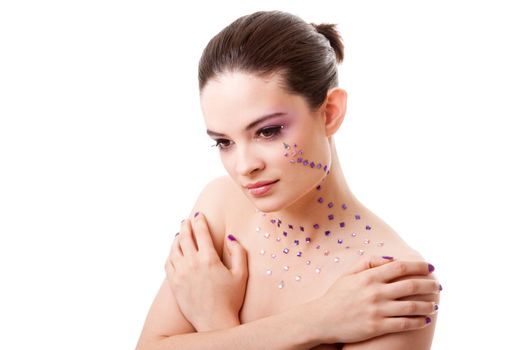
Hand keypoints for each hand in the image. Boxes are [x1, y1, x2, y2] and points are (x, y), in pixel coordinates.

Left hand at [164, 212, 247, 331]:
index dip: (199, 221)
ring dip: (177, 238)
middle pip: (185, 237)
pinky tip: (174, 251)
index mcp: (209, 259)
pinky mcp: (174, 283)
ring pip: (174, 249)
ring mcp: (180, 273)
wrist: (214, 321)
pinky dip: (170, 253)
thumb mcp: (242, 274)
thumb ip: (239, 252)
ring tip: (180, 234)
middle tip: (187, 220)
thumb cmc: (231, 299)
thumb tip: (230, 237)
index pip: (201, 232)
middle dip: (186, 226)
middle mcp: (192, 263)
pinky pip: (168, 262)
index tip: (198, 215)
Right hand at [310, 256, 439, 343]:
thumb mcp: (348, 274)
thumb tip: (390, 259)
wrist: (320, 320)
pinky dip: (418, 321)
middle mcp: (375, 292)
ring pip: (411, 306)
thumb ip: (368, 263)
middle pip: (410, 285)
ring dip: (427, 304)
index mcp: (369, 276)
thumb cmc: (335, 296)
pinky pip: (404, 323)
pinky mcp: (377, 327)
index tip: (430, 267)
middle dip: (428, 285)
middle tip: (438, 286)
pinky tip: (425, 320)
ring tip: (435, 305)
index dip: (419, 266)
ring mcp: (377, 310)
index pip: (400, 267)